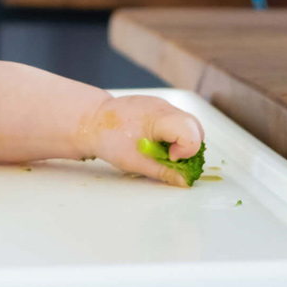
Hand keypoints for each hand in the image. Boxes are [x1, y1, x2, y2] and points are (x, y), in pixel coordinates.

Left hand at [75, 95, 204, 187]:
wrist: (91, 121)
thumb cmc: (108, 139)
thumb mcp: (136, 162)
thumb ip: (163, 172)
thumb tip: (184, 181)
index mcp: (158, 118)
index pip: (190, 131)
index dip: (186, 150)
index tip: (170, 158)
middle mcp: (164, 107)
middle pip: (195, 127)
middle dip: (189, 147)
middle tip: (170, 158)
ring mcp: (162, 105)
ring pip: (189, 123)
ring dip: (183, 141)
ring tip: (163, 151)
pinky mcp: (159, 107)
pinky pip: (177, 120)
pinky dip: (175, 134)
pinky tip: (158, 143)